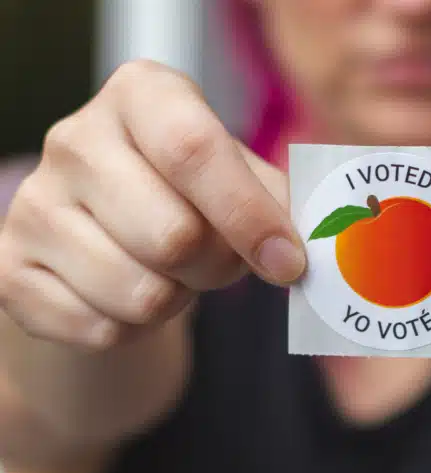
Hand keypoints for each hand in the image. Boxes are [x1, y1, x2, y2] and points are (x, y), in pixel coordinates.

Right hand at [0, 60, 305, 349]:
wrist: (108, 236)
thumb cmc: (190, 198)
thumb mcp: (240, 180)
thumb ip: (278, 203)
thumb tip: (312, 244)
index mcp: (141, 95)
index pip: (195, 151)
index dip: (249, 215)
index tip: (289, 262)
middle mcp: (75, 139)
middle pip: (173, 237)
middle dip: (217, 268)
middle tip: (217, 260)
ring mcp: (32, 204)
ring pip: (140, 293)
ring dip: (176, 300)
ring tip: (169, 272)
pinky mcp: (9, 270)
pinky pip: (100, 329)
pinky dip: (134, 330)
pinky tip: (127, 294)